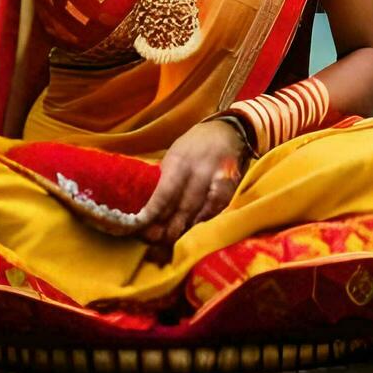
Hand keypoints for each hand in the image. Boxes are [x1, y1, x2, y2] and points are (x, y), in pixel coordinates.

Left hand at [135, 119, 248, 261]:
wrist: (228, 128)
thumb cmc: (194, 146)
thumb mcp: (174, 155)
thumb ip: (164, 179)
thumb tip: (146, 208)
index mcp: (178, 161)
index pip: (163, 194)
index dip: (152, 215)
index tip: (141, 230)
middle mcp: (197, 169)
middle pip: (181, 206)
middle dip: (168, 229)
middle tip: (155, 244)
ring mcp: (216, 176)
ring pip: (199, 209)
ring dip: (185, 229)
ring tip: (172, 243)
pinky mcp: (231, 183)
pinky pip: (218, 206)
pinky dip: (207, 219)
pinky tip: (197, 228)